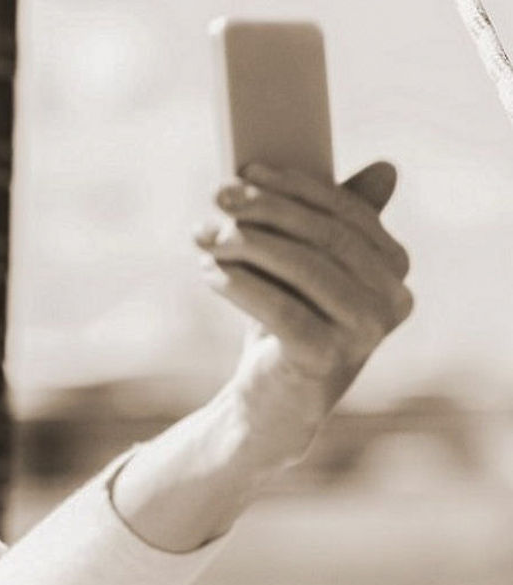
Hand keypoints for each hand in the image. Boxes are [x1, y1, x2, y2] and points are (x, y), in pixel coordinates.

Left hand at [197, 160, 413, 467]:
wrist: (272, 403)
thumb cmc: (287, 323)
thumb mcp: (307, 269)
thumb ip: (330, 222)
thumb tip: (384, 168)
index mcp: (393, 267)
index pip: (346, 212)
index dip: (296, 186)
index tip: (247, 169)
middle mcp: (391, 299)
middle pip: (324, 236)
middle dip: (265, 209)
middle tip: (218, 196)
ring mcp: (364, 332)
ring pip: (301, 268)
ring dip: (245, 243)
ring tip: (203, 234)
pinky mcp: (327, 359)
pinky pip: (279, 309)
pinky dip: (238, 284)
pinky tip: (207, 271)